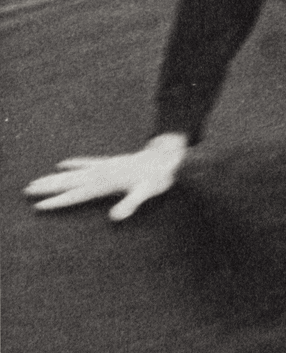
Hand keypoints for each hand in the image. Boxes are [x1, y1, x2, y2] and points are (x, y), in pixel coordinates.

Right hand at [24, 133, 187, 220]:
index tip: (39, 206)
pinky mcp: (111, 162)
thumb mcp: (148, 192)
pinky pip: (88, 162)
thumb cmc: (159, 175)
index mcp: (107, 182)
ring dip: (55, 177)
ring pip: (74, 173)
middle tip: (27, 190)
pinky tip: (62, 163)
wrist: (169, 155)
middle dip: (49, 188)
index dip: (59, 201)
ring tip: (36, 181)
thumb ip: (131, 203)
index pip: (78, 194)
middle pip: (70, 182)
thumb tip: (114, 217)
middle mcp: (103, 173)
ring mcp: (106, 166)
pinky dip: (74, 163)